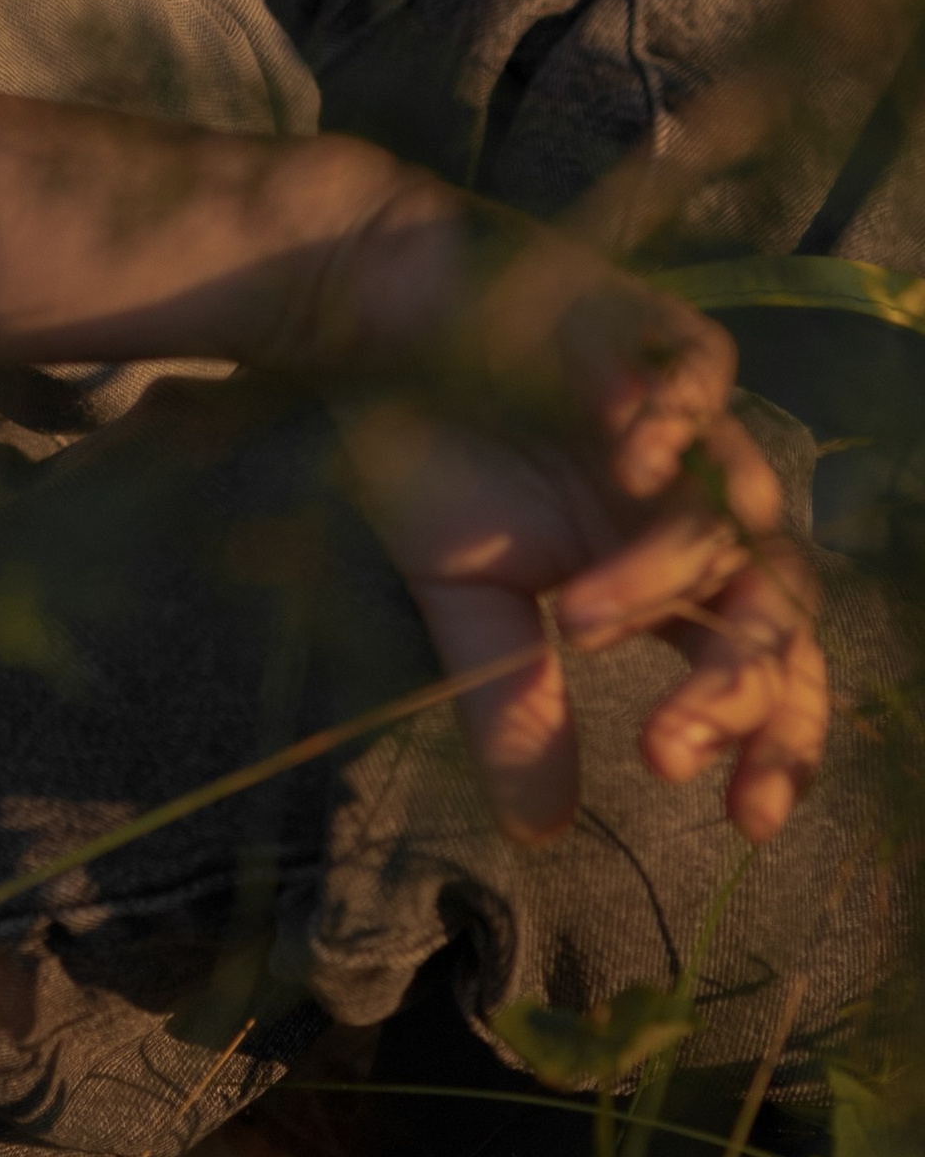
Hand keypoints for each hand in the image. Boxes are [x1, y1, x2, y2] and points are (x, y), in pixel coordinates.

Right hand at [332, 224, 825, 846]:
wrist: (377, 317)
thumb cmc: (433, 449)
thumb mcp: (466, 604)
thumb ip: (515, 707)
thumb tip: (542, 838)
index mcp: (670, 569)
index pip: (764, 663)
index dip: (776, 740)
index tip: (745, 822)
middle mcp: (695, 498)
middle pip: (779, 599)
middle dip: (738, 683)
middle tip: (667, 745)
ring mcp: (683, 413)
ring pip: (739, 505)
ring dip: (671, 571)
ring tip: (587, 620)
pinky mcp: (649, 327)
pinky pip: (700, 376)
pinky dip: (678, 422)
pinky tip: (627, 466)